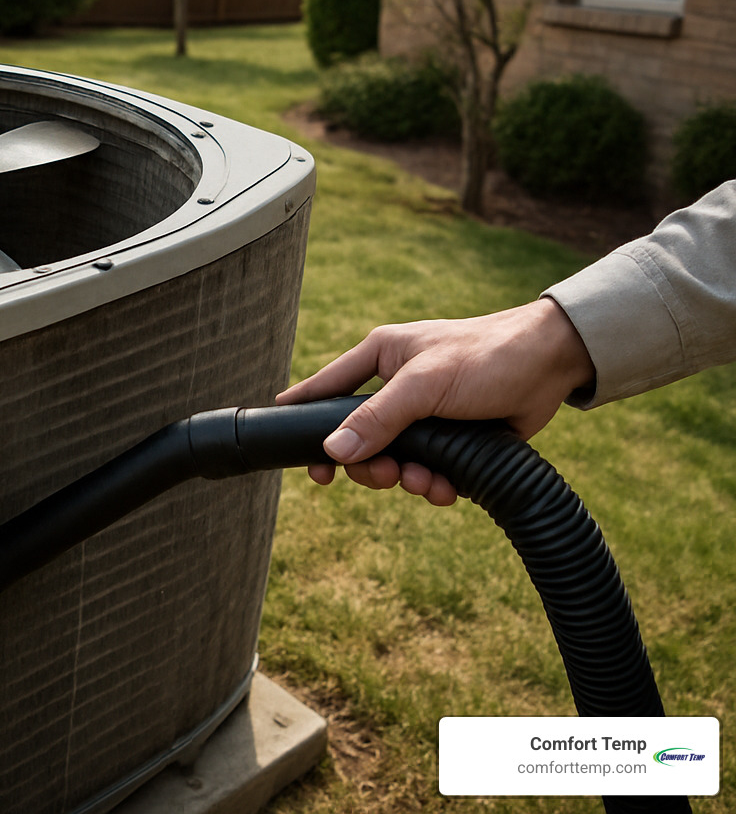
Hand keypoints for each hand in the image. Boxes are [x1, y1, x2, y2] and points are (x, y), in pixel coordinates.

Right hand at [275, 299, 595, 505]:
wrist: (551, 365)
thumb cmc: (486, 356)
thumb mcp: (424, 384)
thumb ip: (377, 418)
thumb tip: (333, 452)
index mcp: (380, 358)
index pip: (325, 390)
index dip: (304, 420)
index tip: (292, 453)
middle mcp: (396, 387)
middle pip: (358, 440)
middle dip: (369, 466)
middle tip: (385, 477)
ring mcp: (423, 416)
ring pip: (392, 461)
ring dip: (404, 479)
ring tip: (426, 483)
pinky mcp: (450, 440)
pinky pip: (425, 472)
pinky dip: (432, 485)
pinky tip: (446, 488)